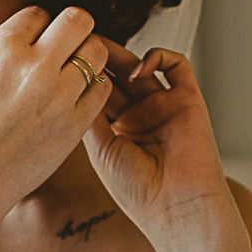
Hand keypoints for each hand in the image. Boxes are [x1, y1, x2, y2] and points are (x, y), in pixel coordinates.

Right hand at [0, 5, 114, 211]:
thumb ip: (7, 49)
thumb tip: (40, 29)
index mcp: (0, 48)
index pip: (40, 13)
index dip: (40, 29)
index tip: (34, 49)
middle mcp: (31, 66)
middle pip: (78, 20)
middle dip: (75, 31)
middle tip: (67, 51)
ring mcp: (57, 95)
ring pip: (97, 51)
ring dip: (89, 58)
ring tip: (73, 75)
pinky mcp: (74, 123)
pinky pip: (102, 87)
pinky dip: (94, 88)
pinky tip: (76, 98)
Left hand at [82, 40, 241, 249]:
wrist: (177, 208)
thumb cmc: (138, 190)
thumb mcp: (100, 149)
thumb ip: (88, 113)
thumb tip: (72, 78)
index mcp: (117, 131)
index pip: (97, 93)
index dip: (82, 76)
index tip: (63, 61)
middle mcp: (140, 116)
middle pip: (116, 75)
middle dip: (98, 59)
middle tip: (79, 42)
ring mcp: (164, 106)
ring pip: (141, 66)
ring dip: (121, 54)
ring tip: (101, 50)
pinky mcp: (188, 100)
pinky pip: (177, 66)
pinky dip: (158, 57)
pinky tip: (139, 69)